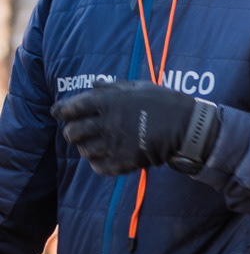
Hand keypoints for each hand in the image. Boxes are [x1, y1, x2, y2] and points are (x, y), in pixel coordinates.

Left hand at [54, 81, 218, 177]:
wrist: (187, 126)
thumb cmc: (164, 102)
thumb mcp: (138, 86)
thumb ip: (113, 88)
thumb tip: (94, 85)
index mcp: (109, 101)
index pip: (72, 107)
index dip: (61, 111)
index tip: (58, 113)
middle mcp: (108, 122)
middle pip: (73, 132)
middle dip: (71, 133)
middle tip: (75, 134)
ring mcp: (116, 143)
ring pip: (84, 151)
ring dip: (85, 149)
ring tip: (91, 147)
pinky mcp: (126, 160)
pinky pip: (100, 168)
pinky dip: (97, 165)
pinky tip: (101, 161)